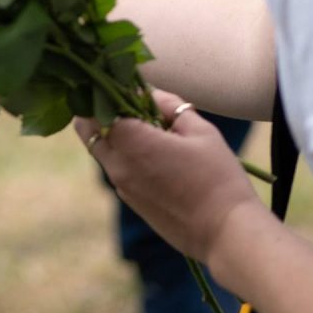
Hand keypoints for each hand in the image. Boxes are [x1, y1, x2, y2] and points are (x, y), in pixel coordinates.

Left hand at [77, 89, 265, 262]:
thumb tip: (148, 92)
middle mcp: (118, 166)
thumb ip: (169, 106)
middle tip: (125, 99)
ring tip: (145, 124)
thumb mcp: (200, 131)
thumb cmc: (218, 177)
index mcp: (133, 143)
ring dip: (112, 133)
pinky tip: (153, 151)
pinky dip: (123, 154)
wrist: (225, 232)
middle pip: (86, 130)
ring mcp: (122, 187)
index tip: (119, 80)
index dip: (103, 91)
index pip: (95, 108)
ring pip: (101, 150)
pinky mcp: (131, 202)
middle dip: (98, 110)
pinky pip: (116, 169)